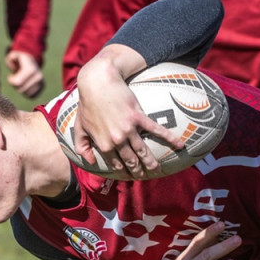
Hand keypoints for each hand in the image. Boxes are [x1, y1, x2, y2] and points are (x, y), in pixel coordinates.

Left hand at [5, 50, 43, 98]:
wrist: (32, 62)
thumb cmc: (20, 60)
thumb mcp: (14, 55)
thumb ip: (11, 58)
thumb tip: (14, 67)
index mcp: (31, 69)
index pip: (17, 83)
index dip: (11, 81)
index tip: (10, 76)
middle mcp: (38, 77)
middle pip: (21, 90)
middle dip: (15, 85)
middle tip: (14, 79)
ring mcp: (41, 83)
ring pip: (26, 94)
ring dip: (20, 89)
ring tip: (20, 82)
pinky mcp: (42, 88)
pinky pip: (31, 96)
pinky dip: (26, 92)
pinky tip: (25, 85)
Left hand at [75, 45, 183, 178]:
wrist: (98, 83)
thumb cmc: (87, 103)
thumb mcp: (79, 127)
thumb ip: (82, 147)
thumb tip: (90, 162)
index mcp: (104, 144)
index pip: (115, 164)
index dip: (123, 172)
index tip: (129, 176)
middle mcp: (117, 140)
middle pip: (131, 161)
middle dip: (138, 171)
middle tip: (144, 176)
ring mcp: (129, 129)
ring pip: (143, 151)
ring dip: (151, 162)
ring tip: (157, 169)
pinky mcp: (139, 117)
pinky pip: (157, 130)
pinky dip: (170, 138)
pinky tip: (180, 144)